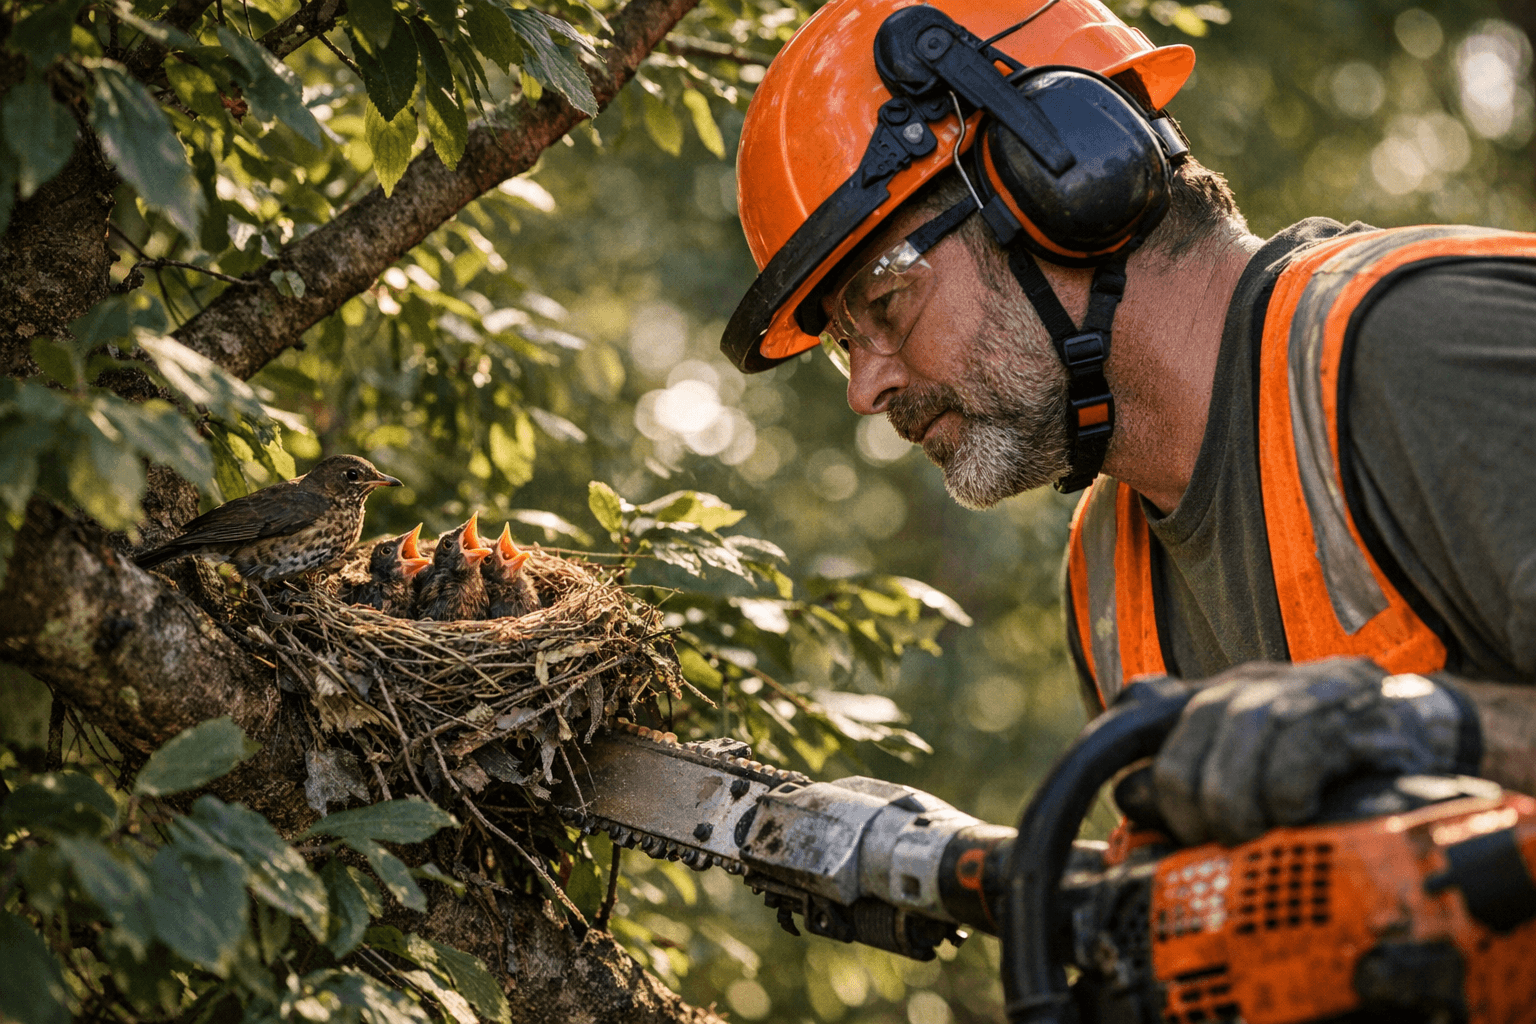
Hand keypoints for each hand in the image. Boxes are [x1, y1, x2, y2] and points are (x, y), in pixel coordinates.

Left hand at [1140, 658, 1480, 845]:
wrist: (1420, 725)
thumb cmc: (1326, 750)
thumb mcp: (1247, 760)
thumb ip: (1187, 772)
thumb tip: (1129, 796)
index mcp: (1212, 696)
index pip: (1136, 721)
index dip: (1134, 782)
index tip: (1145, 822)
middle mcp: (1245, 686)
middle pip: (1179, 756)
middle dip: (1194, 816)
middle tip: (1225, 841)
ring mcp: (1293, 694)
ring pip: (1231, 760)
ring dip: (1239, 814)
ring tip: (1261, 834)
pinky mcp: (1344, 715)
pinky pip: (1291, 766)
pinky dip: (1287, 802)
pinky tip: (1301, 814)